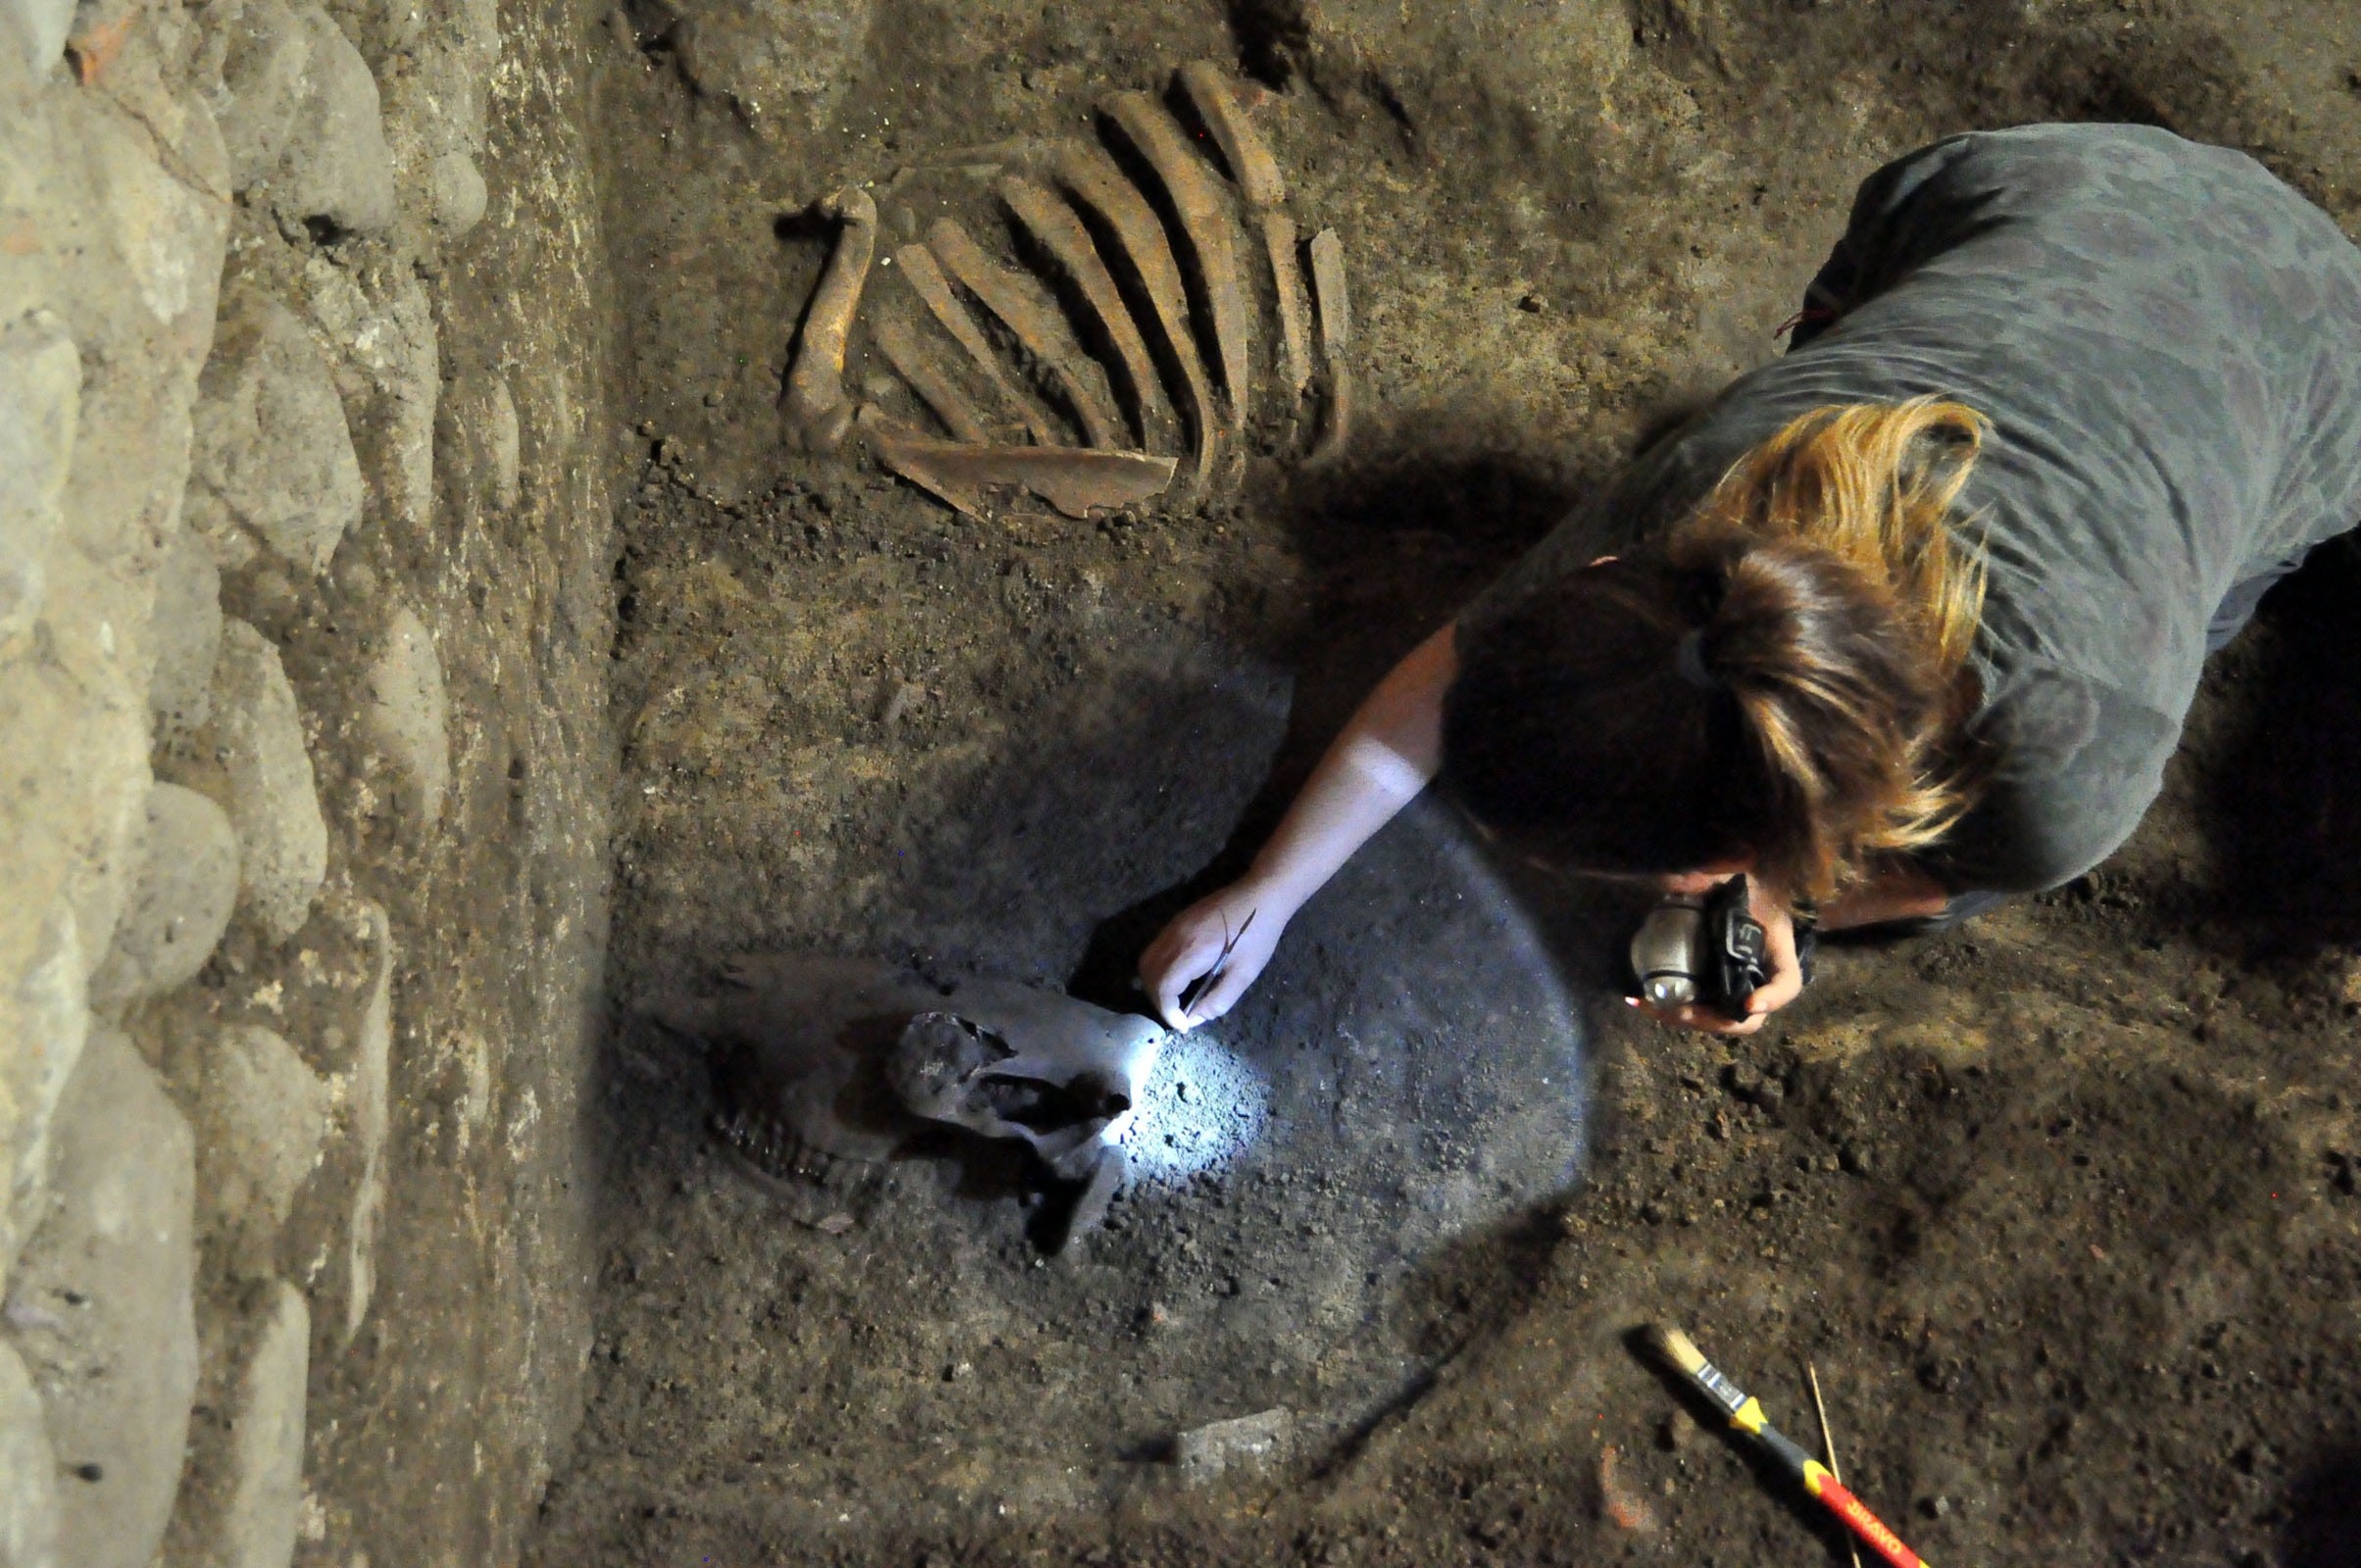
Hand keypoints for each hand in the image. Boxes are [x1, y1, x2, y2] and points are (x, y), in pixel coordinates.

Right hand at [1139, 881, 1287, 1029]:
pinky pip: (1155, 949)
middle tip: (1178, 1015)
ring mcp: (1173, 926)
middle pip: (1149, 974)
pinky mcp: (1176, 921)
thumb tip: (1195, 1018)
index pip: (1164, 986)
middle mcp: (1176, 937)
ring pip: (1147, 961)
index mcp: (1194, 951)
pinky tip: (1177, 979)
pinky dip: (1158, 969)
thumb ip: (1219, 1000)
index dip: (1168, 1011)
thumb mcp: (1245, 974)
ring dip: (1155, 985)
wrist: (1261, 894)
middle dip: (1159, 1000)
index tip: (1183, 1025)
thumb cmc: (1258, 935)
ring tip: (1175, 1000)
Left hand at [1629, 877, 1804, 1035]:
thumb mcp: (1734, 870)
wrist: (1730, 886)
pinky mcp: (1709, 989)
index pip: (1787, 982)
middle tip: (1682, 1010)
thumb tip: (1676, 881)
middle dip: (1713, 1019)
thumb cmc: (1740, 879)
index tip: (1751, 1003)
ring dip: (1685, 1019)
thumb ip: (1712, 872)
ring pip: (1717, 1020)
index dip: (1773, 998)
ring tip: (1650, 1006)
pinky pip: (1697, 1009)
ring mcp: (1733, 987)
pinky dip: (1671, 1010)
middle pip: (1747, 1018)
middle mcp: (1759, 976)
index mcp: (1776, 948)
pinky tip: (1639, 1001)